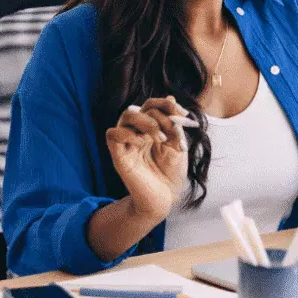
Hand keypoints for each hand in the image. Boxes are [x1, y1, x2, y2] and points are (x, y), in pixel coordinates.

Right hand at [106, 96, 198, 221]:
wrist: (165, 198)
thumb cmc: (171, 174)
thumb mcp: (178, 145)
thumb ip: (174, 124)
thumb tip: (171, 99)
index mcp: (150, 129)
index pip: (151, 105)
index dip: (166, 104)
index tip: (184, 115)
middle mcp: (136, 132)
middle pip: (139, 107)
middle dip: (159, 115)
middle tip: (171, 131)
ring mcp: (127, 143)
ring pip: (126, 115)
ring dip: (146, 121)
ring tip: (160, 138)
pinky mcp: (119, 156)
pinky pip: (113, 134)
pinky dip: (128, 133)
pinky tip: (142, 143)